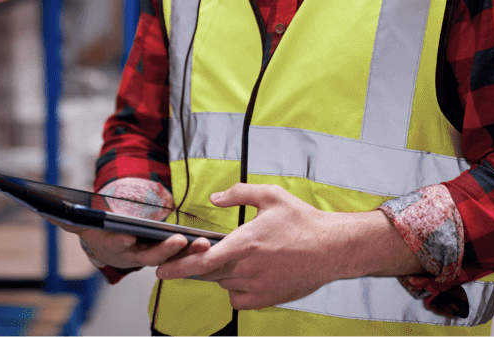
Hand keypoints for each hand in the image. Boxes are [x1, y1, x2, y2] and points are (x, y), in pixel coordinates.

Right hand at [46, 218, 212, 271]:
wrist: (110, 248)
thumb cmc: (99, 231)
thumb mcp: (82, 224)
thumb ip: (66, 218)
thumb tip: (43, 207)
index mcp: (112, 246)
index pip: (116, 244)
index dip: (121, 240)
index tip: (128, 235)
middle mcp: (132, 255)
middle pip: (149, 255)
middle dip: (165, 249)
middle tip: (180, 239)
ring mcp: (151, 257)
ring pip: (170, 259)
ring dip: (187, 253)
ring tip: (203, 242)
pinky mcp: (166, 257)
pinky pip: (180, 258)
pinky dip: (193, 253)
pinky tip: (209, 244)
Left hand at [155, 183, 356, 309]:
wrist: (331, 249)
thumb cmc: (302, 221)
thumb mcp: (272, 196)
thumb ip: (240, 193)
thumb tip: (215, 198)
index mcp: (245, 242)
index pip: (202, 260)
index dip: (178, 266)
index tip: (161, 269)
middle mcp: (247, 267)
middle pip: (208, 274)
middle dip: (199, 265)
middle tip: (202, 254)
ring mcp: (256, 286)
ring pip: (224, 284)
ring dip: (223, 273)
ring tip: (244, 256)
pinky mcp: (265, 299)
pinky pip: (237, 298)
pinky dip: (236, 288)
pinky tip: (250, 273)